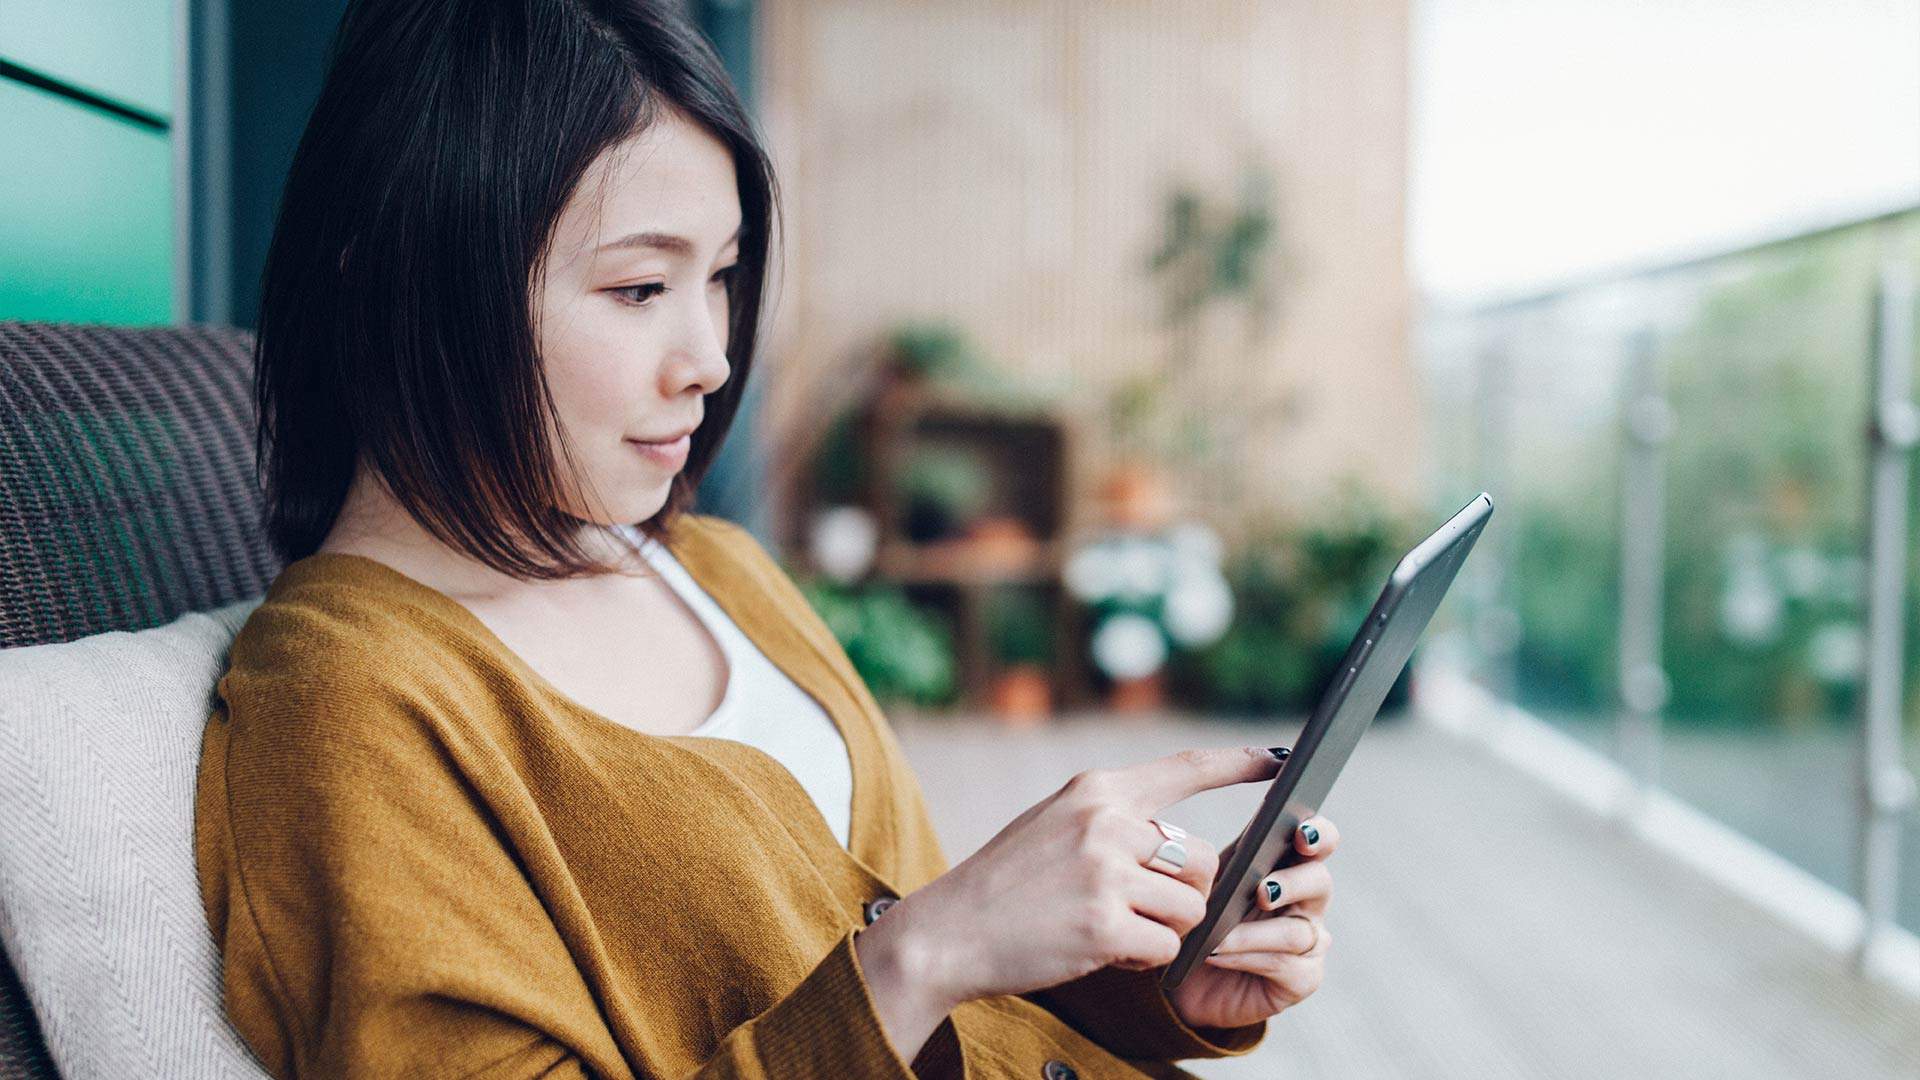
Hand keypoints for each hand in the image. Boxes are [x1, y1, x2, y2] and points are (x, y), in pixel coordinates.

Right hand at [858, 746, 1283, 1010]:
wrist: (949, 931)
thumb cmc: (1006, 883)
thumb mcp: (1054, 823)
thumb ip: (1114, 822)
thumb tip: (1180, 847)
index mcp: (1095, 789)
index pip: (1184, 769)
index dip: (1239, 764)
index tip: (1281, 759)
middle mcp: (1104, 822)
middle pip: (1199, 859)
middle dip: (1183, 893)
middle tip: (1137, 909)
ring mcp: (1104, 873)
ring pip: (1189, 907)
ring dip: (1163, 929)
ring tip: (1112, 930)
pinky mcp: (1104, 925)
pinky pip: (1166, 947)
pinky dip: (1143, 959)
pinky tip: (1103, 952)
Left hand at [1165, 814, 1338, 1029]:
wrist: (1189, 981)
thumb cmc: (1204, 921)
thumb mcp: (1212, 883)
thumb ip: (1235, 858)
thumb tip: (1247, 835)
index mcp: (1290, 866)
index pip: (1320, 841)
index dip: (1319, 834)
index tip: (1301, 834)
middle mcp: (1308, 902)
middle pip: (1320, 882)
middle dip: (1293, 883)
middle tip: (1262, 891)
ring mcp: (1312, 942)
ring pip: (1296, 931)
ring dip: (1251, 933)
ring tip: (1217, 935)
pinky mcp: (1304, 978)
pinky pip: (1282, 964)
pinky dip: (1243, 956)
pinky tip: (1215, 954)